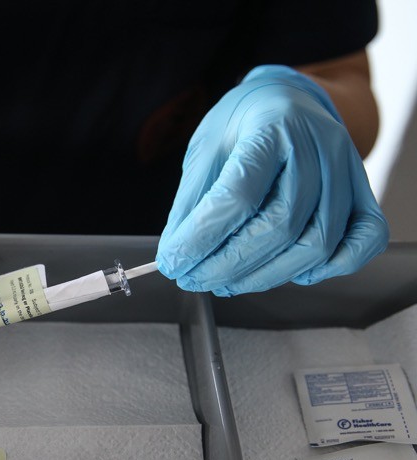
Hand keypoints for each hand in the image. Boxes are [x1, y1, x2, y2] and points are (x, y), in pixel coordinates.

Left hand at [156, 65, 388, 295]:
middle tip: (193, 278)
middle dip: (227, 265)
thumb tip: (176, 254)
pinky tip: (288, 273)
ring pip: (316, 244)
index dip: (201, 237)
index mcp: (271, 127)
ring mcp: (348, 170)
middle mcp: (318, 147)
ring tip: (225, 282)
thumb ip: (192, 202)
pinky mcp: (364, 192)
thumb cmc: (242, 124)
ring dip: (264, 276)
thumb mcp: (205, 149)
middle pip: (279, 226)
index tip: (172, 262)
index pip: (238, 194)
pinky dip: (326, 268)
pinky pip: (362, 241)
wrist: (287, 99)